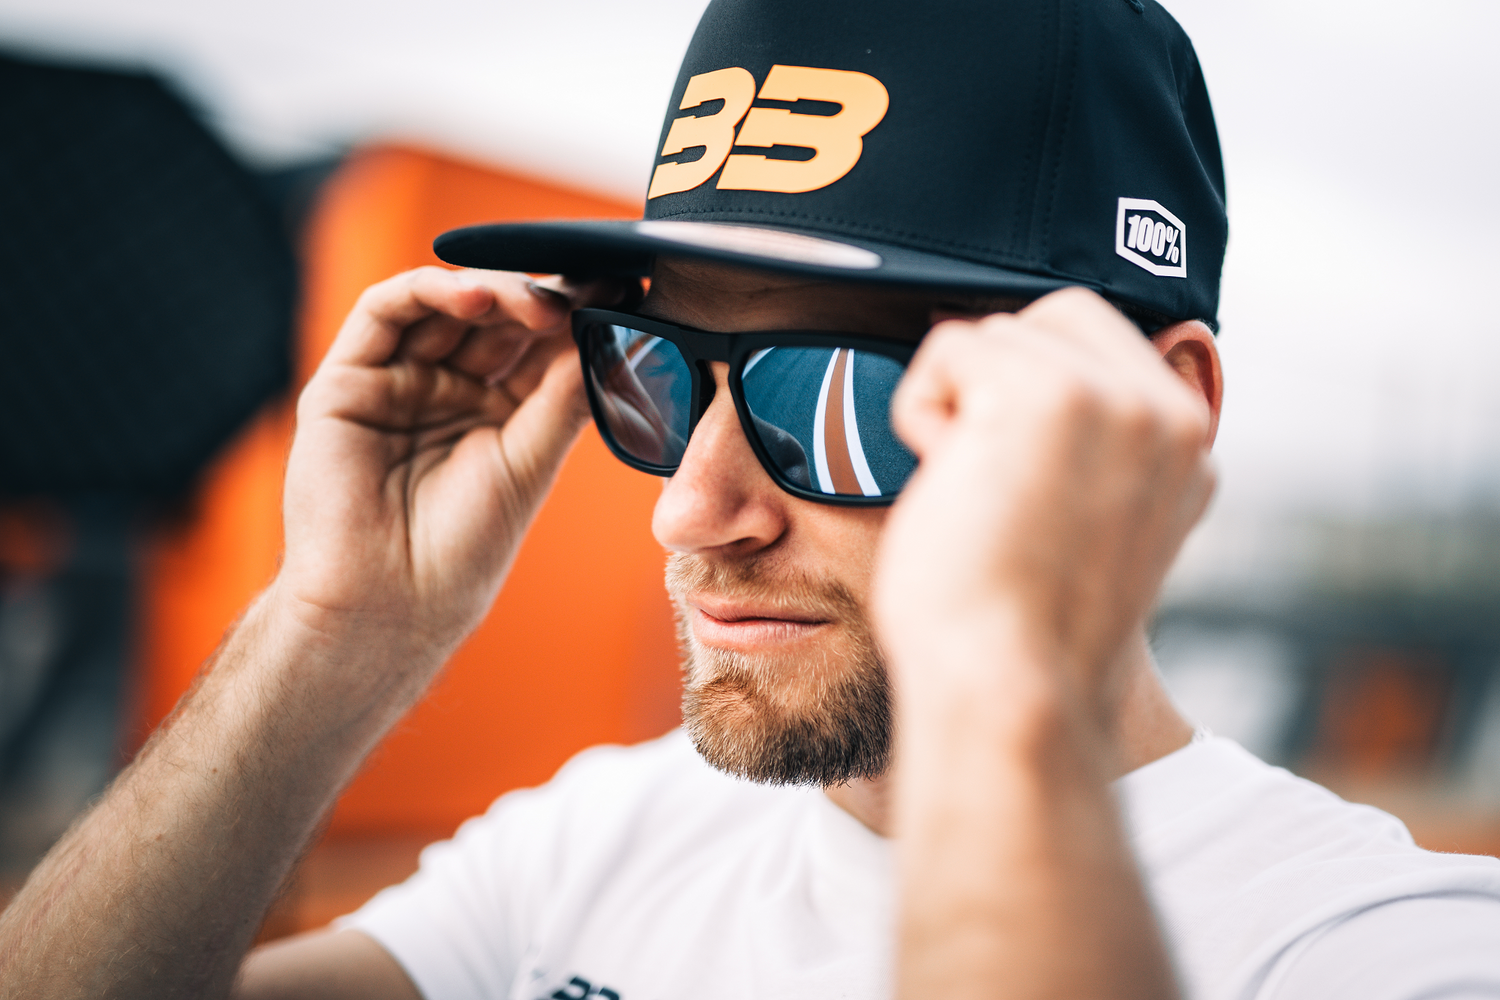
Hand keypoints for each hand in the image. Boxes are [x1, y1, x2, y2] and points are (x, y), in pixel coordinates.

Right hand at [276, 266, 627, 665]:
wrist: (389, 605)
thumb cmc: (462, 551)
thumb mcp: (529, 462)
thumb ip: (562, 397)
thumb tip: (610, 335)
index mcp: (496, 413)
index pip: (537, 345)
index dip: (575, 315)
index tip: (621, 290)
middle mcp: (447, 390)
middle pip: (496, 318)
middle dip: (541, 296)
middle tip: (585, 286)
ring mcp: (397, 381)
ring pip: (445, 306)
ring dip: (494, 289)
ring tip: (537, 300)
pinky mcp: (347, 379)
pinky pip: (383, 312)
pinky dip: (429, 290)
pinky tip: (476, 295)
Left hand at [873, 288, 1214, 723]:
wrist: (1008, 687)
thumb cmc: (1023, 626)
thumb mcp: (1098, 525)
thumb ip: (1104, 450)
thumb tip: (1049, 375)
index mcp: (1187, 447)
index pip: (1103, 345)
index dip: (1034, 389)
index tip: (1018, 477)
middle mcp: (1167, 414)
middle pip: (1057, 317)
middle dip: (1000, 380)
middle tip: (990, 477)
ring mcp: (1112, 398)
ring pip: (998, 331)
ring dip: (959, 403)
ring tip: (974, 489)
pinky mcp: (1042, 393)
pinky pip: (947, 346)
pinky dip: (922, 408)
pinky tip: (946, 478)